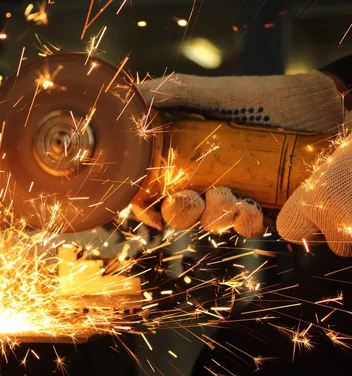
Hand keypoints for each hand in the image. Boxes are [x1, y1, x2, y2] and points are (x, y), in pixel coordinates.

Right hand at [133, 69, 347, 252]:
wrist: (305, 104)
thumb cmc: (251, 97)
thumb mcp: (201, 91)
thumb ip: (163, 93)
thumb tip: (127, 97)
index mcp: (181, 159)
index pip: (151, 191)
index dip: (143, 206)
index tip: (147, 207)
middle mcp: (202, 180)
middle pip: (176, 214)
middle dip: (180, 213)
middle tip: (191, 197)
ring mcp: (231, 194)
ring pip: (209, 224)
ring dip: (213, 215)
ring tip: (228, 193)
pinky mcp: (261, 205)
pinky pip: (245, 227)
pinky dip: (243, 222)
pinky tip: (249, 205)